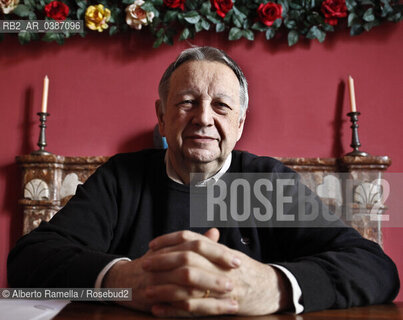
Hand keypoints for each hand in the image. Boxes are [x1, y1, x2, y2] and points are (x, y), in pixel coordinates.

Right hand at [102, 228, 240, 314]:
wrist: (123, 279)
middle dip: (215, 274)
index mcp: (172, 248)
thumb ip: (195, 242)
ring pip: (187, 287)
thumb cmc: (153, 263)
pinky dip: (198, 311)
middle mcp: (164, 262)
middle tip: (236, 282)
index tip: (237, 260)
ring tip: (233, 301)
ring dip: (212, 296)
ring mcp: (158, 280)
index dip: (217, 253)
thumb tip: (215, 232)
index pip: (197, 246)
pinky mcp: (155, 298)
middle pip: (192, 264)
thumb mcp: (171, 249)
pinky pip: (179, 306)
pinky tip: (213, 314)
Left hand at [144, 229, 292, 316]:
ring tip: (147, 289)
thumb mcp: (230, 254)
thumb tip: (196, 235)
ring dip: (165, 287)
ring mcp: (220, 285)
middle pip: (187, 257)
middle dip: (164, 260)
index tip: (152, 244)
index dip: (170, 240)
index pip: (191, 238)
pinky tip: (159, 310)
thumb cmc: (247, 270)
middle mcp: (219, 265)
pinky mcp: (220, 305)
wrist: (271, 289)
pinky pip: (194, 308)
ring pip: (188, 283)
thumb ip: (212, 245)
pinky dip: (174, 310)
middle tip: (145, 263)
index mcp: (220, 250)